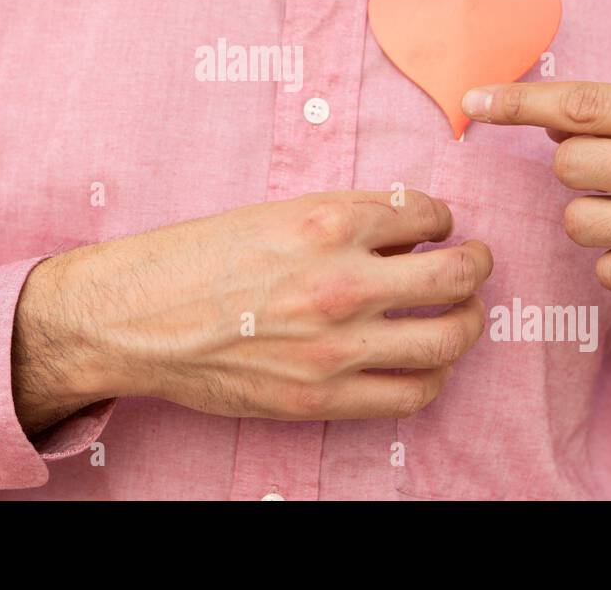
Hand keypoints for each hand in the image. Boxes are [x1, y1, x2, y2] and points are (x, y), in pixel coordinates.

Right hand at [11, 191, 490, 434]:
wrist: (134, 318)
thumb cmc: (195, 258)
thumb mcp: (272, 213)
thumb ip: (343, 220)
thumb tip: (406, 233)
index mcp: (329, 221)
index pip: (430, 216)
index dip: (441, 221)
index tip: (435, 229)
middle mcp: (342, 281)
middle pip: (458, 278)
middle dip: (476, 267)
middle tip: (471, 265)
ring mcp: (336, 346)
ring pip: (448, 339)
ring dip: (465, 322)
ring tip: (455, 315)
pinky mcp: (321, 397)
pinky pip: (413, 393)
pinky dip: (433, 375)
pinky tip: (422, 361)